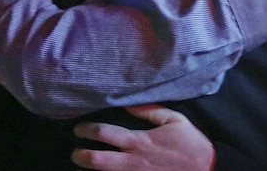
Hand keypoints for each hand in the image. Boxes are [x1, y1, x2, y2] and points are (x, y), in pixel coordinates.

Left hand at [71, 105, 214, 170]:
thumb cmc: (192, 146)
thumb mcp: (175, 121)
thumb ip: (150, 111)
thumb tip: (129, 103)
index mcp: (139, 141)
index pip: (104, 133)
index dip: (86, 130)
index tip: (78, 129)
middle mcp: (133, 162)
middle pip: (96, 160)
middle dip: (80, 156)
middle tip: (75, 153)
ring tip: (80, 169)